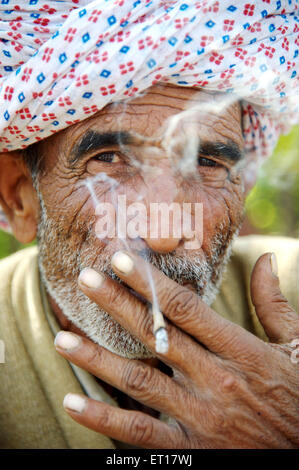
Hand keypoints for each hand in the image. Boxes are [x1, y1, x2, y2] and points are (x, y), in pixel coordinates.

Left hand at [54, 251, 298, 447]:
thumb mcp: (298, 346)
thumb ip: (275, 303)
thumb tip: (268, 258)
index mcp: (241, 352)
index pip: (186, 309)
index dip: (149, 283)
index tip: (121, 261)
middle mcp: (216, 382)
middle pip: (156, 337)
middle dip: (116, 306)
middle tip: (85, 281)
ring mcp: (201, 419)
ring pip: (139, 383)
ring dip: (97, 360)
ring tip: (63, 339)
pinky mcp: (193, 450)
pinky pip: (141, 434)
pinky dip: (104, 419)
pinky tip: (74, 403)